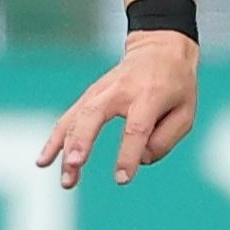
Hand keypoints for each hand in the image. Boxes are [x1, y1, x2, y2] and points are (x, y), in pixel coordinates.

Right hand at [39, 30, 199, 186]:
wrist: (159, 50)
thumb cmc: (176, 86)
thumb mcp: (185, 112)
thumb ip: (165, 139)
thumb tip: (139, 160)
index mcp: (149, 94)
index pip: (136, 128)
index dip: (127, 155)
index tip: (122, 178)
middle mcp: (120, 90)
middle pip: (94, 115)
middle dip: (81, 141)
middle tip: (74, 165)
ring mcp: (100, 91)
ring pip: (76, 117)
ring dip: (65, 147)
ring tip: (65, 178)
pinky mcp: (89, 96)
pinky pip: (68, 118)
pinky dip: (55, 140)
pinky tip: (44, 161)